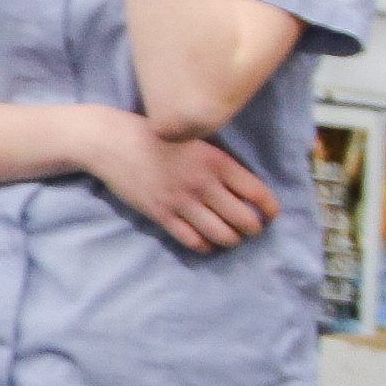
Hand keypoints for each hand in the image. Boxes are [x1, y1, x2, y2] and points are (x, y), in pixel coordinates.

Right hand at [88, 113, 279, 253]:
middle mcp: (204, 184)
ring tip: (232, 238)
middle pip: (244, 220)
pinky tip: (208, 243)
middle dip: (253, 229)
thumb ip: (222, 166)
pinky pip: (192, 241)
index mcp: (218, 162)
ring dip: (232, 241)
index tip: (270, 215)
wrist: (115, 143)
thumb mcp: (198, 142)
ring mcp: (182, 202)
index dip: (270, 210)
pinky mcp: (162, 215)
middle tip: (252, 229)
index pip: (258, 194)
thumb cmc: (159, 138)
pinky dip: (206, 247)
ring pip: (221, 235)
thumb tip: (245, 193)